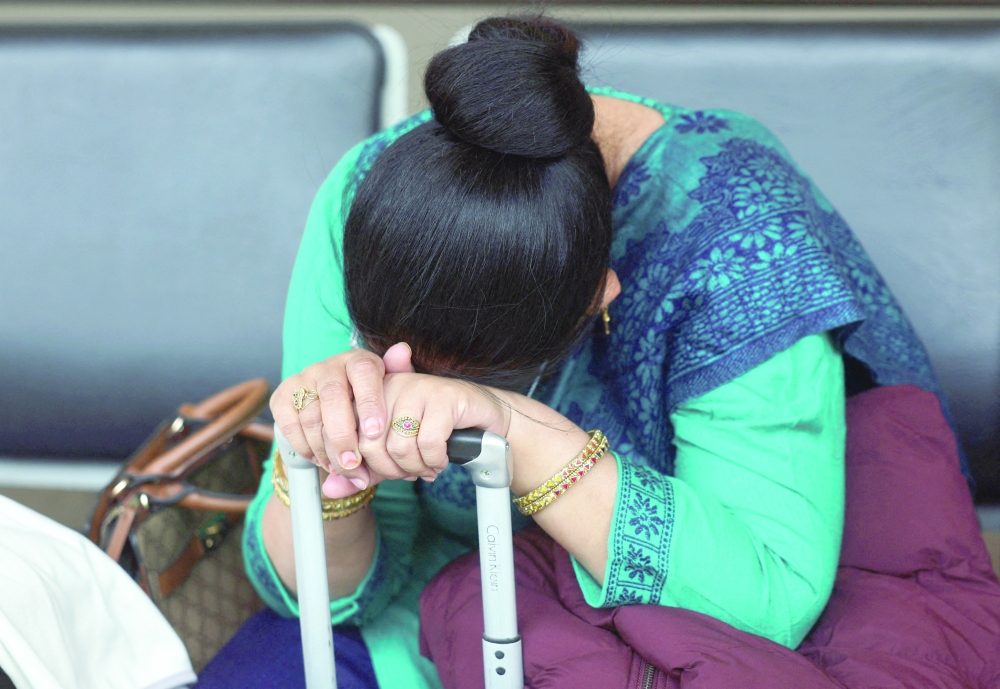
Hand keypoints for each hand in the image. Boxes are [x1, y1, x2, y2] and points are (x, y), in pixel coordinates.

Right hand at [271, 343, 414, 497]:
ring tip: (342, 469)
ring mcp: (304, 379)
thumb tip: (402, 351)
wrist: (339, 411)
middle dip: (342, 435)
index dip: (369, 401)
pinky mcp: (283, 396)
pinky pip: (289, 424)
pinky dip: (304, 447)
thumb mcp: (391, 393)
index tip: (374, 433)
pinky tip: (322, 461)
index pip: (363, 371)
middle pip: (332, 396)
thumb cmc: (372, 405)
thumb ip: (399, 375)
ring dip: (325, 449)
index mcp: (358, 361)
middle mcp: (329, 366)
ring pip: (310, 415)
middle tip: (353, 463)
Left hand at [355, 373, 509, 482]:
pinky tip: (442, 459)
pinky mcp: (444, 396)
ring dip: (416, 468)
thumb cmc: (432, 435)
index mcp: (370, 395)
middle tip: (409, 474)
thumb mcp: (391, 455)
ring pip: (400, 446)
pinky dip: (435, 461)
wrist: (481, 420)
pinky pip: (428, 443)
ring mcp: (418, 388)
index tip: (379, 475)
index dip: (360, 466)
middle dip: (392, 471)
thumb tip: (330, 490)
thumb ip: (363, 471)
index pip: (346, 437)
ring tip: (427, 467)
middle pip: (371, 445)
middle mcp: (390, 386)